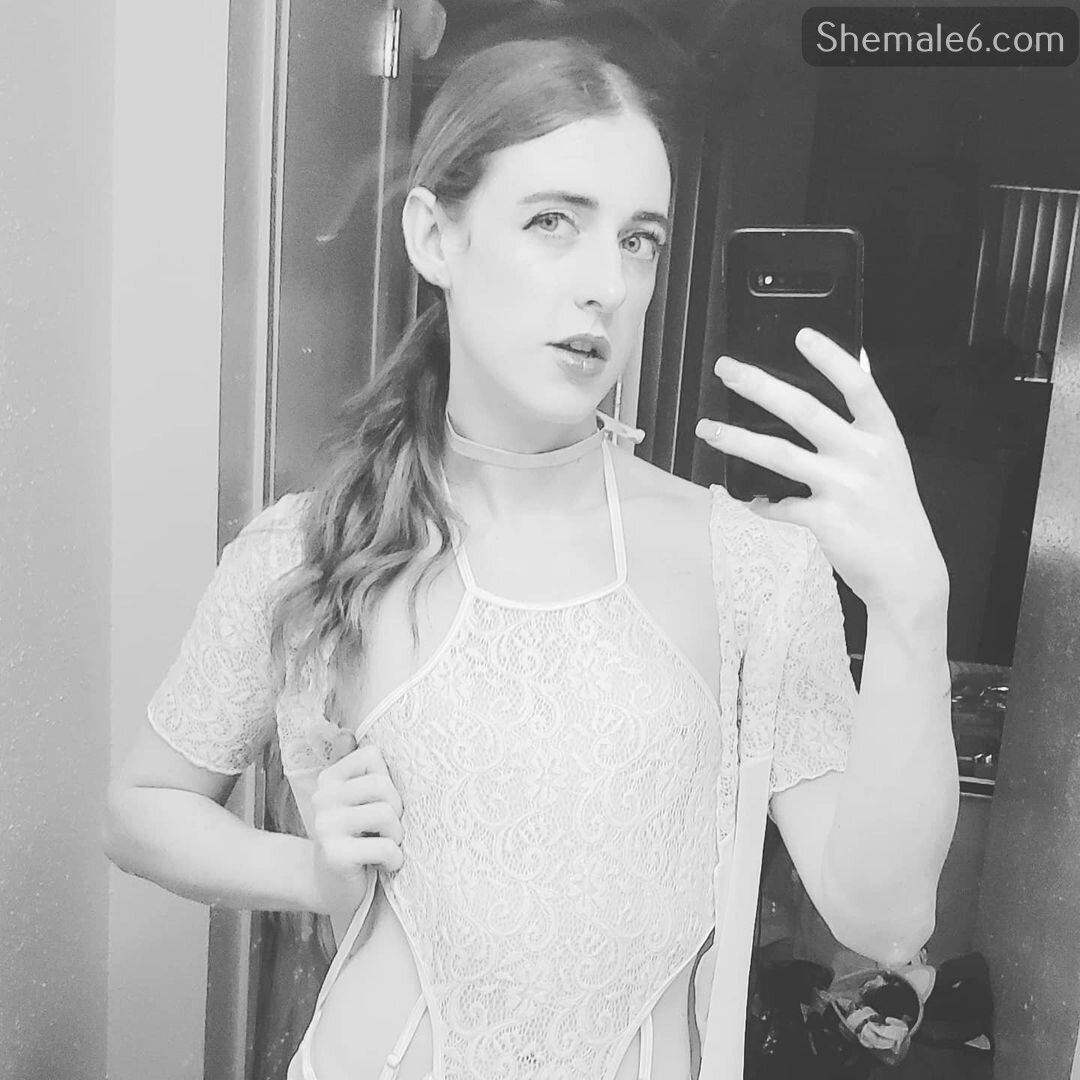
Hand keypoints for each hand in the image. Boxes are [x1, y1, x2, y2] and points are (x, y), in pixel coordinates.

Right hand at [310, 733, 404, 914]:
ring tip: (385, 845)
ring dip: (396, 836)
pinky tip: (385, 866)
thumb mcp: (355, 801)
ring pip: (386, 813)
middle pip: (383, 785)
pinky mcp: (335, 855)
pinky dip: (394, 859)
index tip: (380, 803)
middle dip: (396, 811)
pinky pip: (385, 847)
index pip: (374, 756)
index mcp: (330, 779)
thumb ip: (355, 768)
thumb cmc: (354, 838)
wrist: (330, 886)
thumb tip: (346, 732)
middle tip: (388, 829)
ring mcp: (326, 826)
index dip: (388, 781)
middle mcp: (323, 797)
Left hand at [695, 327, 946, 618]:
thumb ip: (862, 429)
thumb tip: (833, 388)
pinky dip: (756, 501)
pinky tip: (742, 497)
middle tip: (725, 369)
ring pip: (778, 454)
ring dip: (737, 439)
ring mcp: (842, 488)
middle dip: (759, 385)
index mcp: (882, 436)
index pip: (858, 386)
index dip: (831, 358)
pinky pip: (776, 505)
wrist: (906, 571)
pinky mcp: (823, 520)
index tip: (801, 335)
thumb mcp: (890, 462)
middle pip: (803, 410)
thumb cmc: (892, 513)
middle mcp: (863, 456)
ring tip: (707, 429)